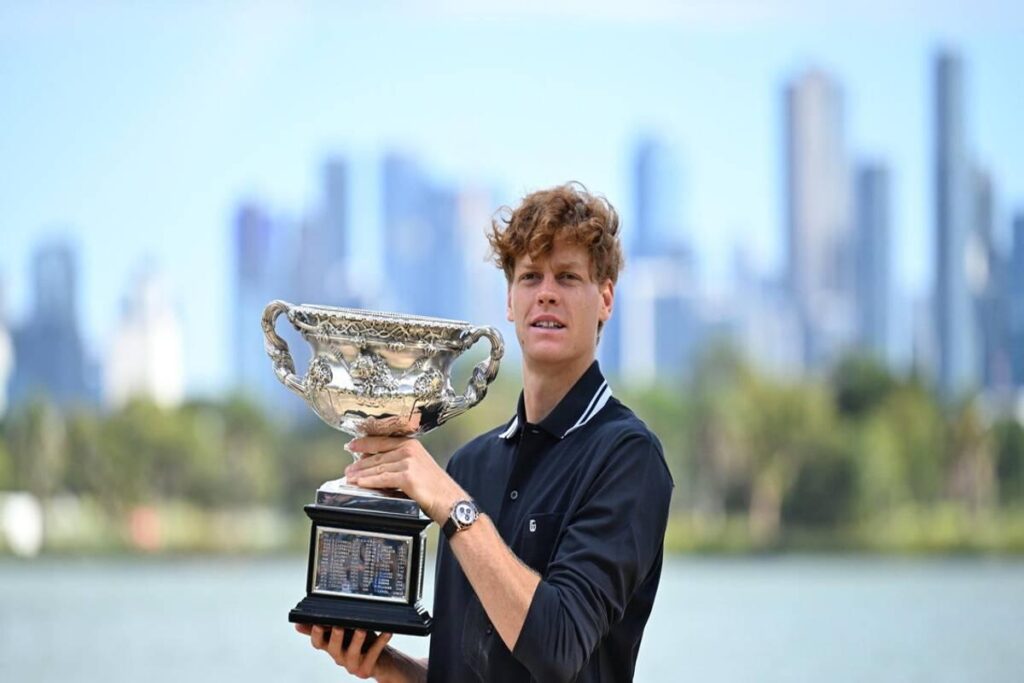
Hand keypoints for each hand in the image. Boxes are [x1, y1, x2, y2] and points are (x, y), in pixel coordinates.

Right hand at [295, 624, 392, 678]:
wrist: (383, 662)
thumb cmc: (362, 643)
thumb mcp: (344, 631)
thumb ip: (325, 626)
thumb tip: (298, 623)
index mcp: (331, 647)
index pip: (318, 643)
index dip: (316, 635)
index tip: (318, 623)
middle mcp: (339, 657)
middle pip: (333, 648)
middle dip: (335, 636)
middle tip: (339, 625)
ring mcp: (352, 665)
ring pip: (352, 653)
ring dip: (357, 640)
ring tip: (362, 628)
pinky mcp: (366, 670)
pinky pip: (373, 655)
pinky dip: (380, 642)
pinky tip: (387, 632)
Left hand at [345, 436, 464, 522]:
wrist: (449, 500)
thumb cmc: (435, 487)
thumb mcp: (418, 466)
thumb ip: (399, 461)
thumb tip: (377, 463)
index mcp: (412, 445)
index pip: (382, 441)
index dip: (364, 443)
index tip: (352, 445)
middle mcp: (409, 450)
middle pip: (378, 455)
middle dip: (360, 463)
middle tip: (349, 469)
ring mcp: (408, 462)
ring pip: (378, 467)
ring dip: (361, 473)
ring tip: (350, 478)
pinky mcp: (407, 476)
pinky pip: (382, 478)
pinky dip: (369, 481)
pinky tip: (360, 483)